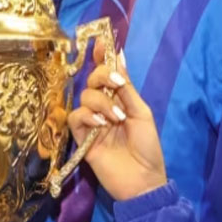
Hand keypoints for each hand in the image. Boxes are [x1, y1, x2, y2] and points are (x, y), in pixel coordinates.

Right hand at [68, 42, 165, 201]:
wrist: (142, 180)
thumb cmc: (147, 148)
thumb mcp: (141, 113)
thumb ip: (127, 88)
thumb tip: (120, 57)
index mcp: (119, 100)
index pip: (107, 74)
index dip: (102, 57)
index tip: (101, 42)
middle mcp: (103, 107)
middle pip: (93, 80)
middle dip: (103, 76)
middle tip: (117, 86)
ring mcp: (91, 123)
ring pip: (83, 96)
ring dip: (100, 102)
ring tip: (116, 119)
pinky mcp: (81, 138)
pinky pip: (74, 117)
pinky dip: (87, 116)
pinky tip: (100, 125)